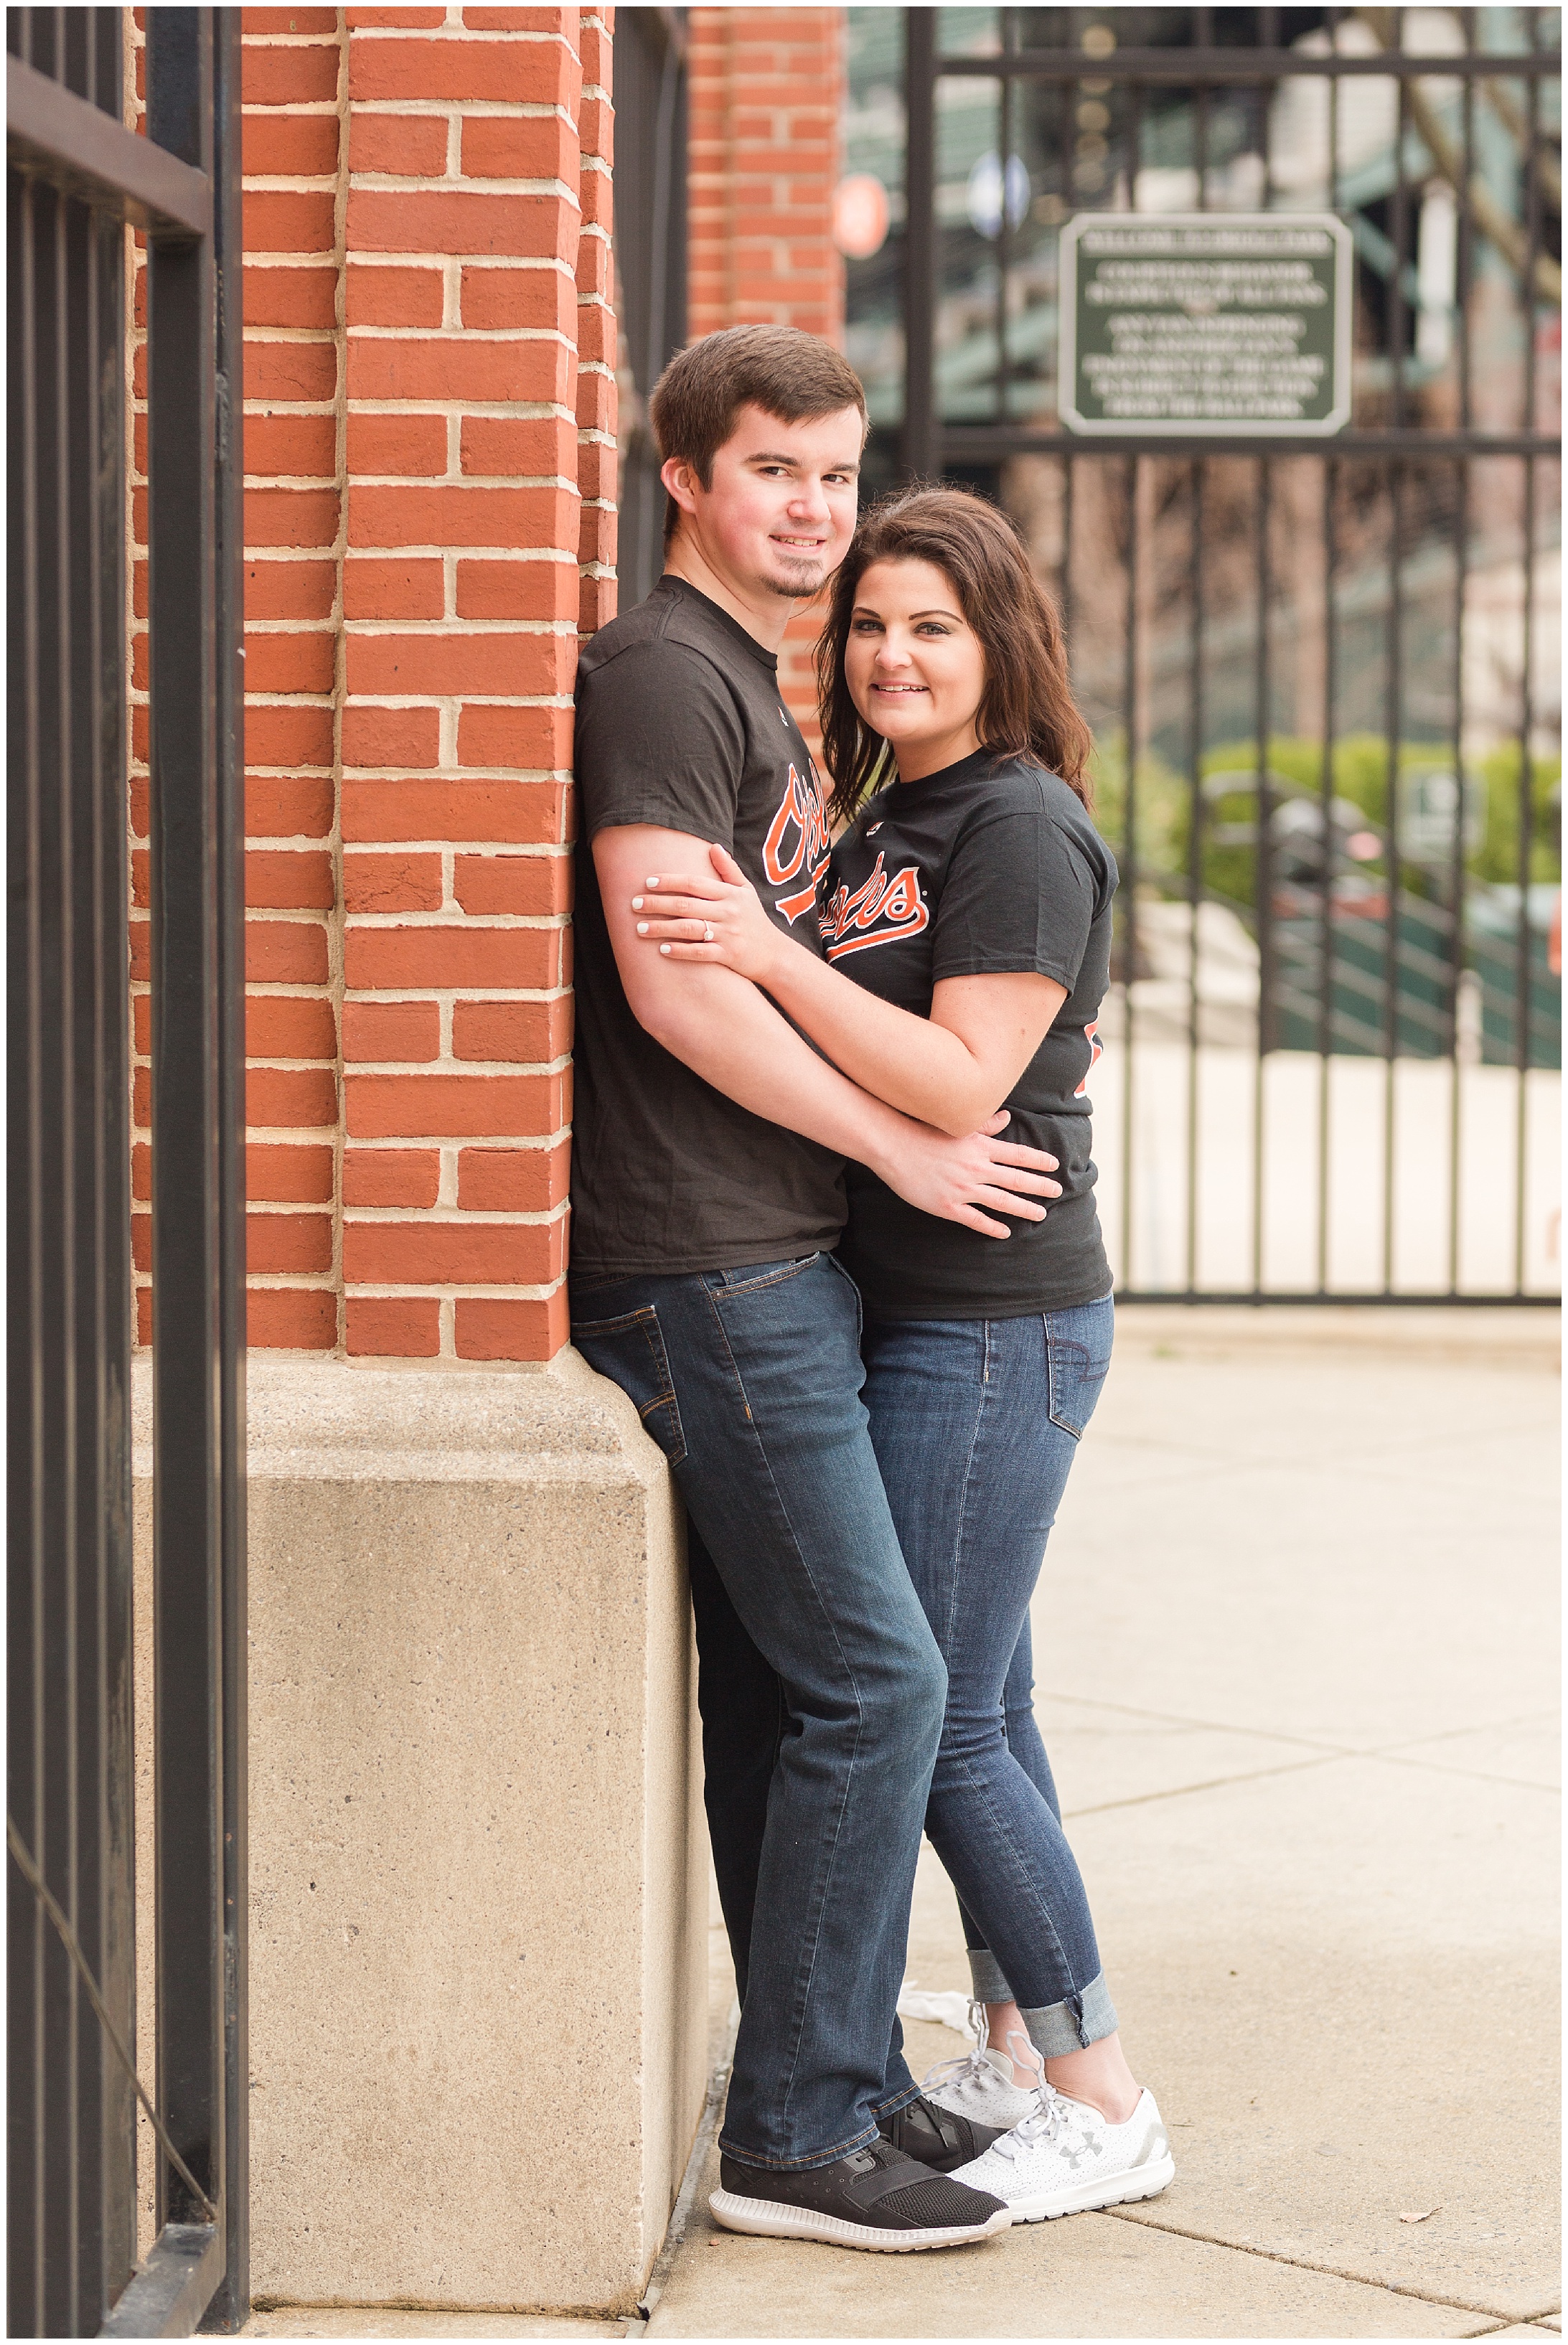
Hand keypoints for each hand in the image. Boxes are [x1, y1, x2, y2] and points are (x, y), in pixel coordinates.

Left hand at [631, 843, 781, 984]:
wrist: (775, 954)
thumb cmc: (755, 920)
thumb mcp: (746, 891)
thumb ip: (728, 869)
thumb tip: (713, 846)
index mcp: (730, 894)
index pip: (694, 883)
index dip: (670, 881)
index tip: (647, 882)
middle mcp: (728, 912)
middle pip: (686, 905)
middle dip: (657, 904)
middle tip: (634, 904)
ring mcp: (728, 934)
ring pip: (689, 928)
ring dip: (662, 928)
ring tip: (640, 929)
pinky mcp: (727, 955)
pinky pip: (700, 952)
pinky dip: (681, 951)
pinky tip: (662, 950)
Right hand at [877, 1111, 1060, 1237]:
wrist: (893, 1146)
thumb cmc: (922, 1131)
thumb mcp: (957, 1125)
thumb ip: (985, 1124)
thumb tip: (1007, 1118)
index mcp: (980, 1146)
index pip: (1018, 1154)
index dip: (1038, 1160)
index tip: (1055, 1165)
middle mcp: (976, 1168)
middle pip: (1016, 1179)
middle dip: (1040, 1186)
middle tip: (1057, 1191)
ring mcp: (963, 1189)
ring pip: (1001, 1202)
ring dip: (1024, 1208)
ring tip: (1041, 1214)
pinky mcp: (948, 1206)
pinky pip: (975, 1220)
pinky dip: (992, 1227)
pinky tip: (1005, 1232)